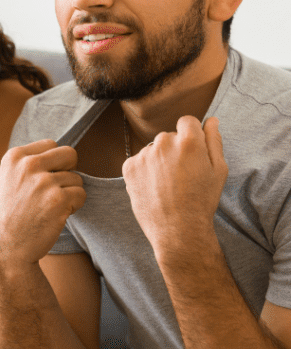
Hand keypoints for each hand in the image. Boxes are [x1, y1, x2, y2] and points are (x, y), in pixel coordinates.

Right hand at [0, 139, 85, 267]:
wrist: (6, 248)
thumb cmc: (11, 215)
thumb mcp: (9, 179)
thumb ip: (30, 162)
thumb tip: (64, 152)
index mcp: (14, 156)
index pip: (51, 144)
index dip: (53, 163)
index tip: (41, 180)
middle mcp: (28, 165)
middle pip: (70, 154)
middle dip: (68, 172)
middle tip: (55, 190)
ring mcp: (43, 182)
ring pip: (77, 179)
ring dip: (69, 194)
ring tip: (49, 208)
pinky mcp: (58, 199)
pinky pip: (81, 194)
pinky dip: (74, 206)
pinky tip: (56, 216)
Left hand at [123, 115, 226, 257]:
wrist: (177, 228)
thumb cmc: (202, 199)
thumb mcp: (218, 169)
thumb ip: (214, 140)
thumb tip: (211, 120)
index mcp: (189, 141)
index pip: (187, 121)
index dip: (191, 135)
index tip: (192, 152)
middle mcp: (163, 143)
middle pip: (169, 136)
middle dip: (175, 149)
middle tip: (182, 175)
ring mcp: (144, 155)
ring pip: (153, 149)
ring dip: (159, 160)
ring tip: (168, 184)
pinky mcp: (129, 167)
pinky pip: (138, 161)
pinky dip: (145, 170)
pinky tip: (154, 187)